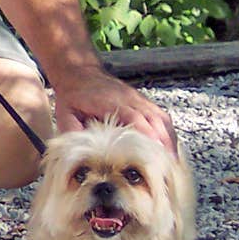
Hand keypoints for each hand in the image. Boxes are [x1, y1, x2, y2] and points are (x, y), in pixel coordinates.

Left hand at [52, 70, 177, 154]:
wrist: (79, 72)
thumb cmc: (73, 96)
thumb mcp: (65, 114)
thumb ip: (73, 132)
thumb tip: (79, 153)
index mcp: (110, 102)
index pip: (134, 117)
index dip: (147, 134)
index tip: (157, 152)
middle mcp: (129, 99)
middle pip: (154, 120)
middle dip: (164, 143)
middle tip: (169, 167)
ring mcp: (138, 99)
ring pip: (161, 119)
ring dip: (169, 140)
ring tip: (173, 163)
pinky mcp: (143, 102)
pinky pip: (161, 117)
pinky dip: (168, 133)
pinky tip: (170, 149)